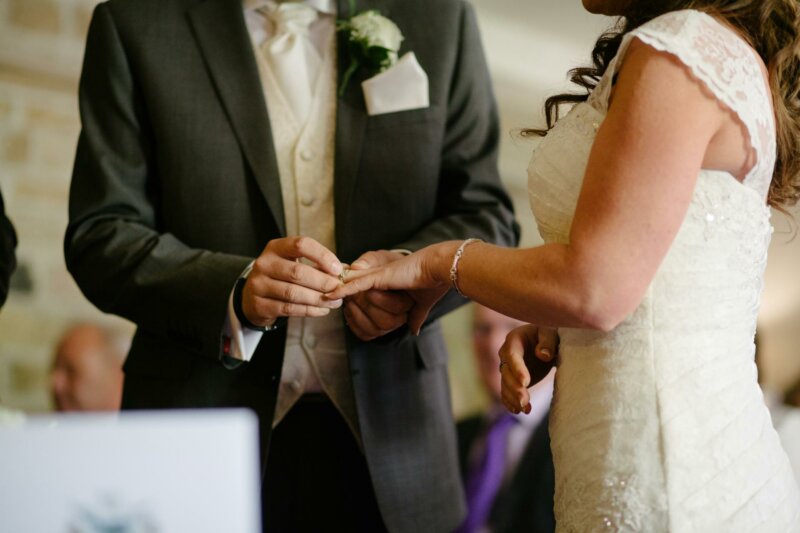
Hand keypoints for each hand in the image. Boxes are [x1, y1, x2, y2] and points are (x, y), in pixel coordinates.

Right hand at [242, 236, 343, 326]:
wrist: (253, 296)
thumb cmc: (281, 276)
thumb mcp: (294, 262)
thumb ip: (317, 265)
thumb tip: (345, 271)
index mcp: (276, 247)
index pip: (301, 245)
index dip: (322, 256)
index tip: (338, 269)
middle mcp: (264, 263)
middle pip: (298, 272)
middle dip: (323, 282)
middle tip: (339, 289)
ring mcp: (259, 285)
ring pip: (293, 293)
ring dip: (318, 299)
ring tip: (334, 302)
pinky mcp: (259, 305)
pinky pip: (289, 308)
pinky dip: (309, 310)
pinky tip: (322, 310)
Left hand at [326, 242, 458, 334]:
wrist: (441, 269)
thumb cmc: (434, 283)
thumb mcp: (421, 304)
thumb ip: (415, 316)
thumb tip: (414, 330)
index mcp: (389, 285)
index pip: (365, 293)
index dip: (353, 302)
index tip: (344, 307)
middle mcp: (381, 279)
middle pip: (355, 294)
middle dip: (346, 302)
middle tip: (331, 300)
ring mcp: (379, 277)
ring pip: (355, 292)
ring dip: (345, 300)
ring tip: (331, 300)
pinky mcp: (379, 277)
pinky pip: (357, 285)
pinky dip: (344, 290)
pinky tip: (331, 295)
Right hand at [499, 325, 557, 413]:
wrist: (548, 340)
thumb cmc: (551, 333)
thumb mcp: (552, 332)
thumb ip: (548, 341)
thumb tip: (542, 355)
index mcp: (515, 339)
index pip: (512, 355)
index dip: (517, 369)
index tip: (525, 382)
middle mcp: (507, 354)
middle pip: (506, 372)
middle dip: (515, 388)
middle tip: (524, 401)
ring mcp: (508, 368)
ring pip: (505, 385)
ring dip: (513, 398)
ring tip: (526, 410)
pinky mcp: (512, 380)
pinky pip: (507, 392)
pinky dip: (511, 402)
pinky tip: (519, 411)